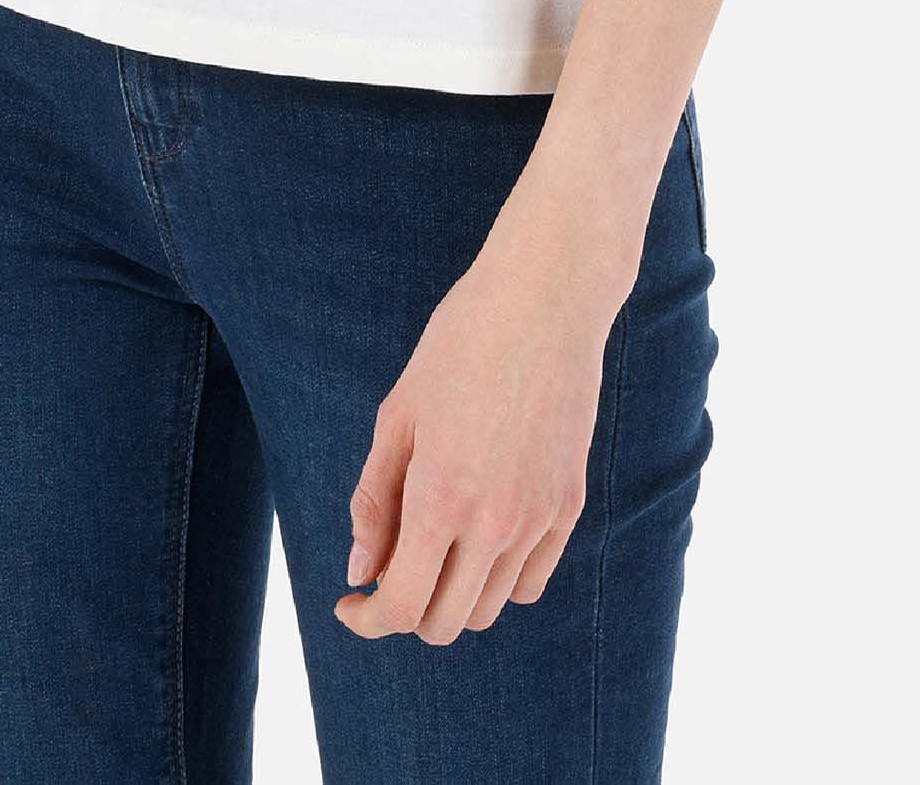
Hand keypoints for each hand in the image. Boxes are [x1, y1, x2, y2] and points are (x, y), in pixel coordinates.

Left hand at [332, 190, 635, 645]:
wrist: (545, 297)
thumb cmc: (459, 343)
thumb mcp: (397, 414)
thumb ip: (374, 500)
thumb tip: (361, 570)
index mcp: (441, 499)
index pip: (402, 608)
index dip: (366, 620)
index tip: (348, 602)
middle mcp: (495, 522)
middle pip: (445, 622)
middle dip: (405, 610)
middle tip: (386, 568)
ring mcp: (540, 517)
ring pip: (490, 608)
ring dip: (452, 596)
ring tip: (432, 545)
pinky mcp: (570, 503)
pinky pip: (532, 579)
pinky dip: (499, 579)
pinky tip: (478, 537)